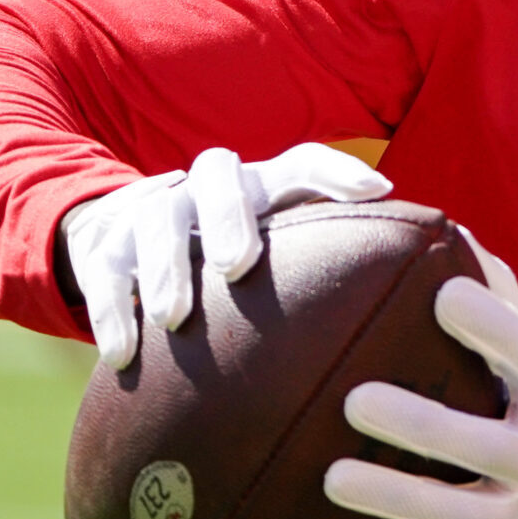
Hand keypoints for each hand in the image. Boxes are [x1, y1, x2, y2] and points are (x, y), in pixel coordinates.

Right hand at [62, 142, 391, 368]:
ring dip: (164, 267)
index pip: (300, 163)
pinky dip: (111, 310)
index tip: (376, 193)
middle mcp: (206, 186)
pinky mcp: (104, 245)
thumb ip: (328, 269)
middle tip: (239, 264)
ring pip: (155, 218)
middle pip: (217, 173)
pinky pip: (102, 270)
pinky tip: (124, 355)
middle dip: (229, 216)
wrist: (122, 229)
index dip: (336, 173)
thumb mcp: (274, 251)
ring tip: (174, 317)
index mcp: (258, 185)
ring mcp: (151, 210)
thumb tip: (415, 300)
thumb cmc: (227, 256)